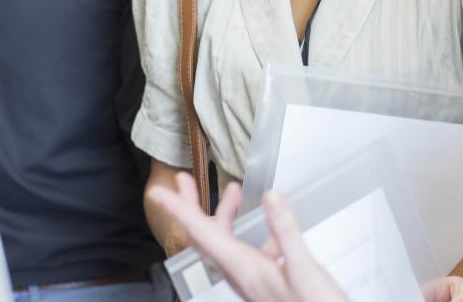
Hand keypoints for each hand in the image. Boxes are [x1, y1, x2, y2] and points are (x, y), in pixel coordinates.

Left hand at [146, 172, 346, 301]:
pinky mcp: (265, 282)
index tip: (160, 193)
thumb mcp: (303, 268)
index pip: (202, 233)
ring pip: (227, 242)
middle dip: (194, 205)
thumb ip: (286, 231)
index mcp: (243, 267)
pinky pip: (250, 252)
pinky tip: (274, 227)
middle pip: (206, 235)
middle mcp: (241, 273)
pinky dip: (255, 232)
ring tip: (234, 190)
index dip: (179, 210)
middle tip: (184, 180)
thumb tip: (271, 197)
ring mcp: (252, 279)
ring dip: (226, 214)